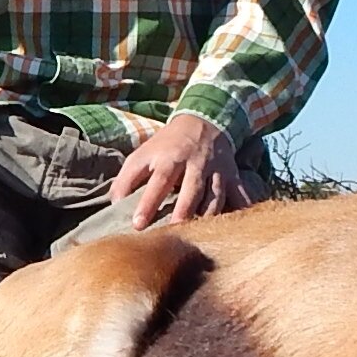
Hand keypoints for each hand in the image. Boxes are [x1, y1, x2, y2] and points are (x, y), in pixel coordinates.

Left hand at [109, 113, 249, 227]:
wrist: (204, 120)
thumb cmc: (167, 144)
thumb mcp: (143, 153)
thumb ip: (127, 178)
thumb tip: (114, 204)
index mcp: (170, 158)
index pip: (158, 181)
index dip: (148, 203)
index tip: (138, 224)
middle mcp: (195, 164)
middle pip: (191, 191)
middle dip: (183, 213)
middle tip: (172, 234)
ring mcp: (217, 170)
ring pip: (215, 197)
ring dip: (207, 217)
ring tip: (198, 236)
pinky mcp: (232, 175)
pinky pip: (240, 194)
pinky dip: (242, 210)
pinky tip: (239, 227)